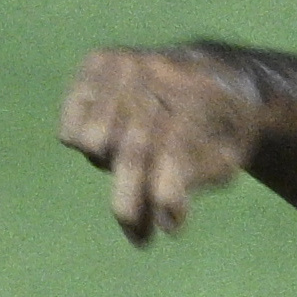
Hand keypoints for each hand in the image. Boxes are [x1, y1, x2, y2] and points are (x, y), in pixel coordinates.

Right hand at [59, 45, 259, 244]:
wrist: (218, 75)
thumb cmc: (219, 133)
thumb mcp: (225, 163)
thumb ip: (195, 186)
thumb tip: (164, 221)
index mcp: (200, 98)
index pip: (171, 157)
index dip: (168, 201)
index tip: (170, 228)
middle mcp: (159, 74)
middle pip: (129, 156)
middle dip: (132, 204)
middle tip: (140, 235)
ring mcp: (126, 63)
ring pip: (91, 144)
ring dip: (110, 165)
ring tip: (133, 158)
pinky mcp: (98, 61)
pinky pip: (71, 130)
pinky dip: (85, 144)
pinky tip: (112, 138)